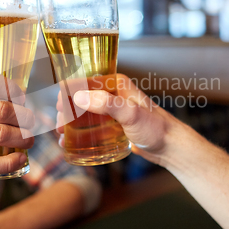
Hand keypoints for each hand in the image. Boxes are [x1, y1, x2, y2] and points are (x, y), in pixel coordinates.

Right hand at [56, 74, 195, 166]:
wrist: (170, 147)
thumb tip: (79, 97)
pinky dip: (79, 131)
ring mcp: (112, 110)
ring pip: (84, 112)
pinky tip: (71, 141)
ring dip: (70, 121)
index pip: (85, 81)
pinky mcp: (113, 125)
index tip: (58, 106)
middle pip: (81, 97)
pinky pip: (91, 125)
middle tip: (58, 124)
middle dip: (66, 110)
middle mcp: (112, 94)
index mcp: (115, 84)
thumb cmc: (155, 128)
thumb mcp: (130, 114)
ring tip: (61, 134)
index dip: (68, 91)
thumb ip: (107, 104)